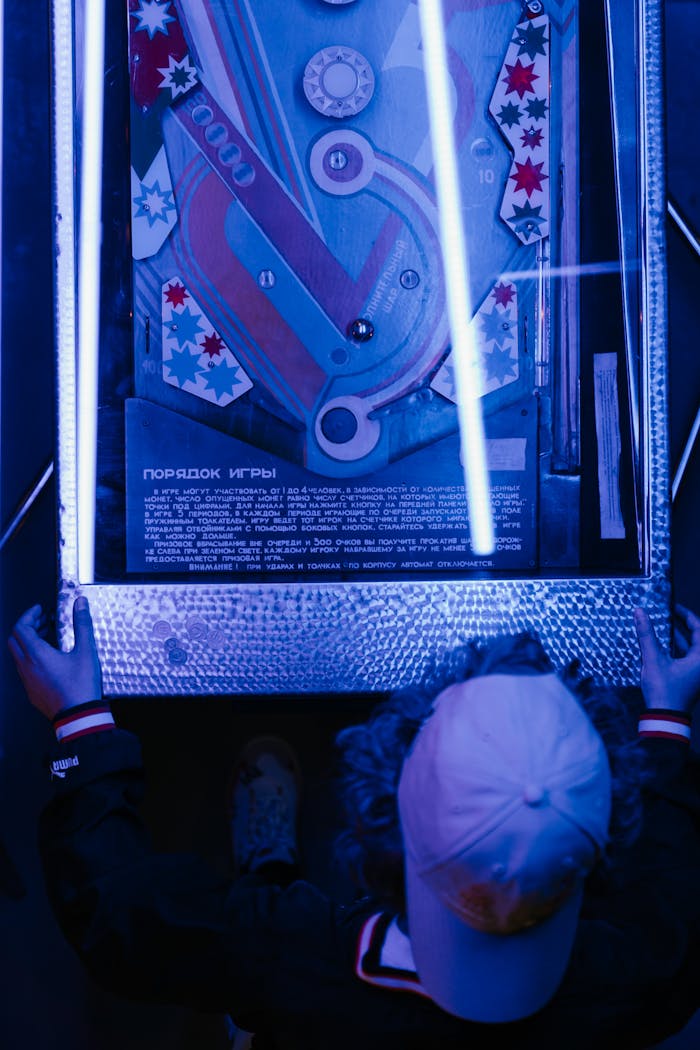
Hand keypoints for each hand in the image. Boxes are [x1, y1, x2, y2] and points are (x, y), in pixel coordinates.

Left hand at [7, 597, 102, 719]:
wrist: (78, 717)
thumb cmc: (81, 687)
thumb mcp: (86, 651)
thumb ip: (82, 624)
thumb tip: (80, 604)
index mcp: (37, 654)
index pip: (21, 628)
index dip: (29, 615)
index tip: (39, 610)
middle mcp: (27, 667)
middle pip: (14, 640)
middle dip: (26, 627)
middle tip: (41, 621)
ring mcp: (27, 680)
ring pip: (17, 655)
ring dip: (28, 642)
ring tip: (46, 638)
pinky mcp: (31, 691)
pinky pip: (23, 669)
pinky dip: (30, 658)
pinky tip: (48, 660)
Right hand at [634, 605, 699, 713]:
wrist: (665, 717)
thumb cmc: (664, 691)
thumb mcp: (653, 659)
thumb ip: (647, 634)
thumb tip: (640, 612)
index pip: (698, 628)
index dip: (686, 615)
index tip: (673, 607)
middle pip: (695, 637)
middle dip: (681, 625)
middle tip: (667, 614)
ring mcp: (696, 672)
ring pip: (689, 648)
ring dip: (677, 638)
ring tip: (661, 627)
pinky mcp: (689, 679)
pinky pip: (685, 658)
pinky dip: (675, 650)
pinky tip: (660, 646)